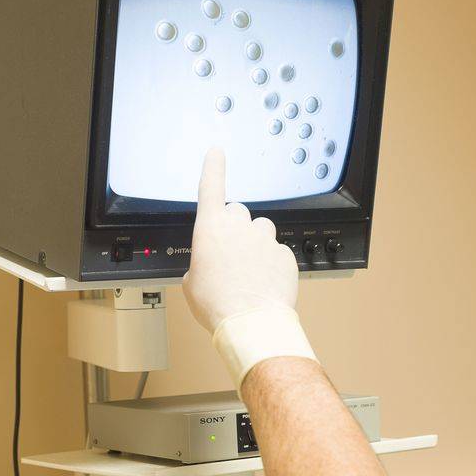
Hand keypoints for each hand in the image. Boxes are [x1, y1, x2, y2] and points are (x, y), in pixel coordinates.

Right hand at [183, 148, 298, 332]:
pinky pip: (277, 251)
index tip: (216, 152)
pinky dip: (271, 263)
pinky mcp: (284, 253)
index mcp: (211, 228)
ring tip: (250, 270)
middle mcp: (239, 227)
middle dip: (234, 226)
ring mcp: (265, 238)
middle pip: (237, 212)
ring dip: (255, 242)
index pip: (211, 186)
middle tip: (231, 252)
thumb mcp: (192, 284)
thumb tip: (207, 268)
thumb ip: (200, 265)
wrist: (250, 322)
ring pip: (261, 229)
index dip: (213, 166)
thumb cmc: (217, 305)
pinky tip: (264, 282)